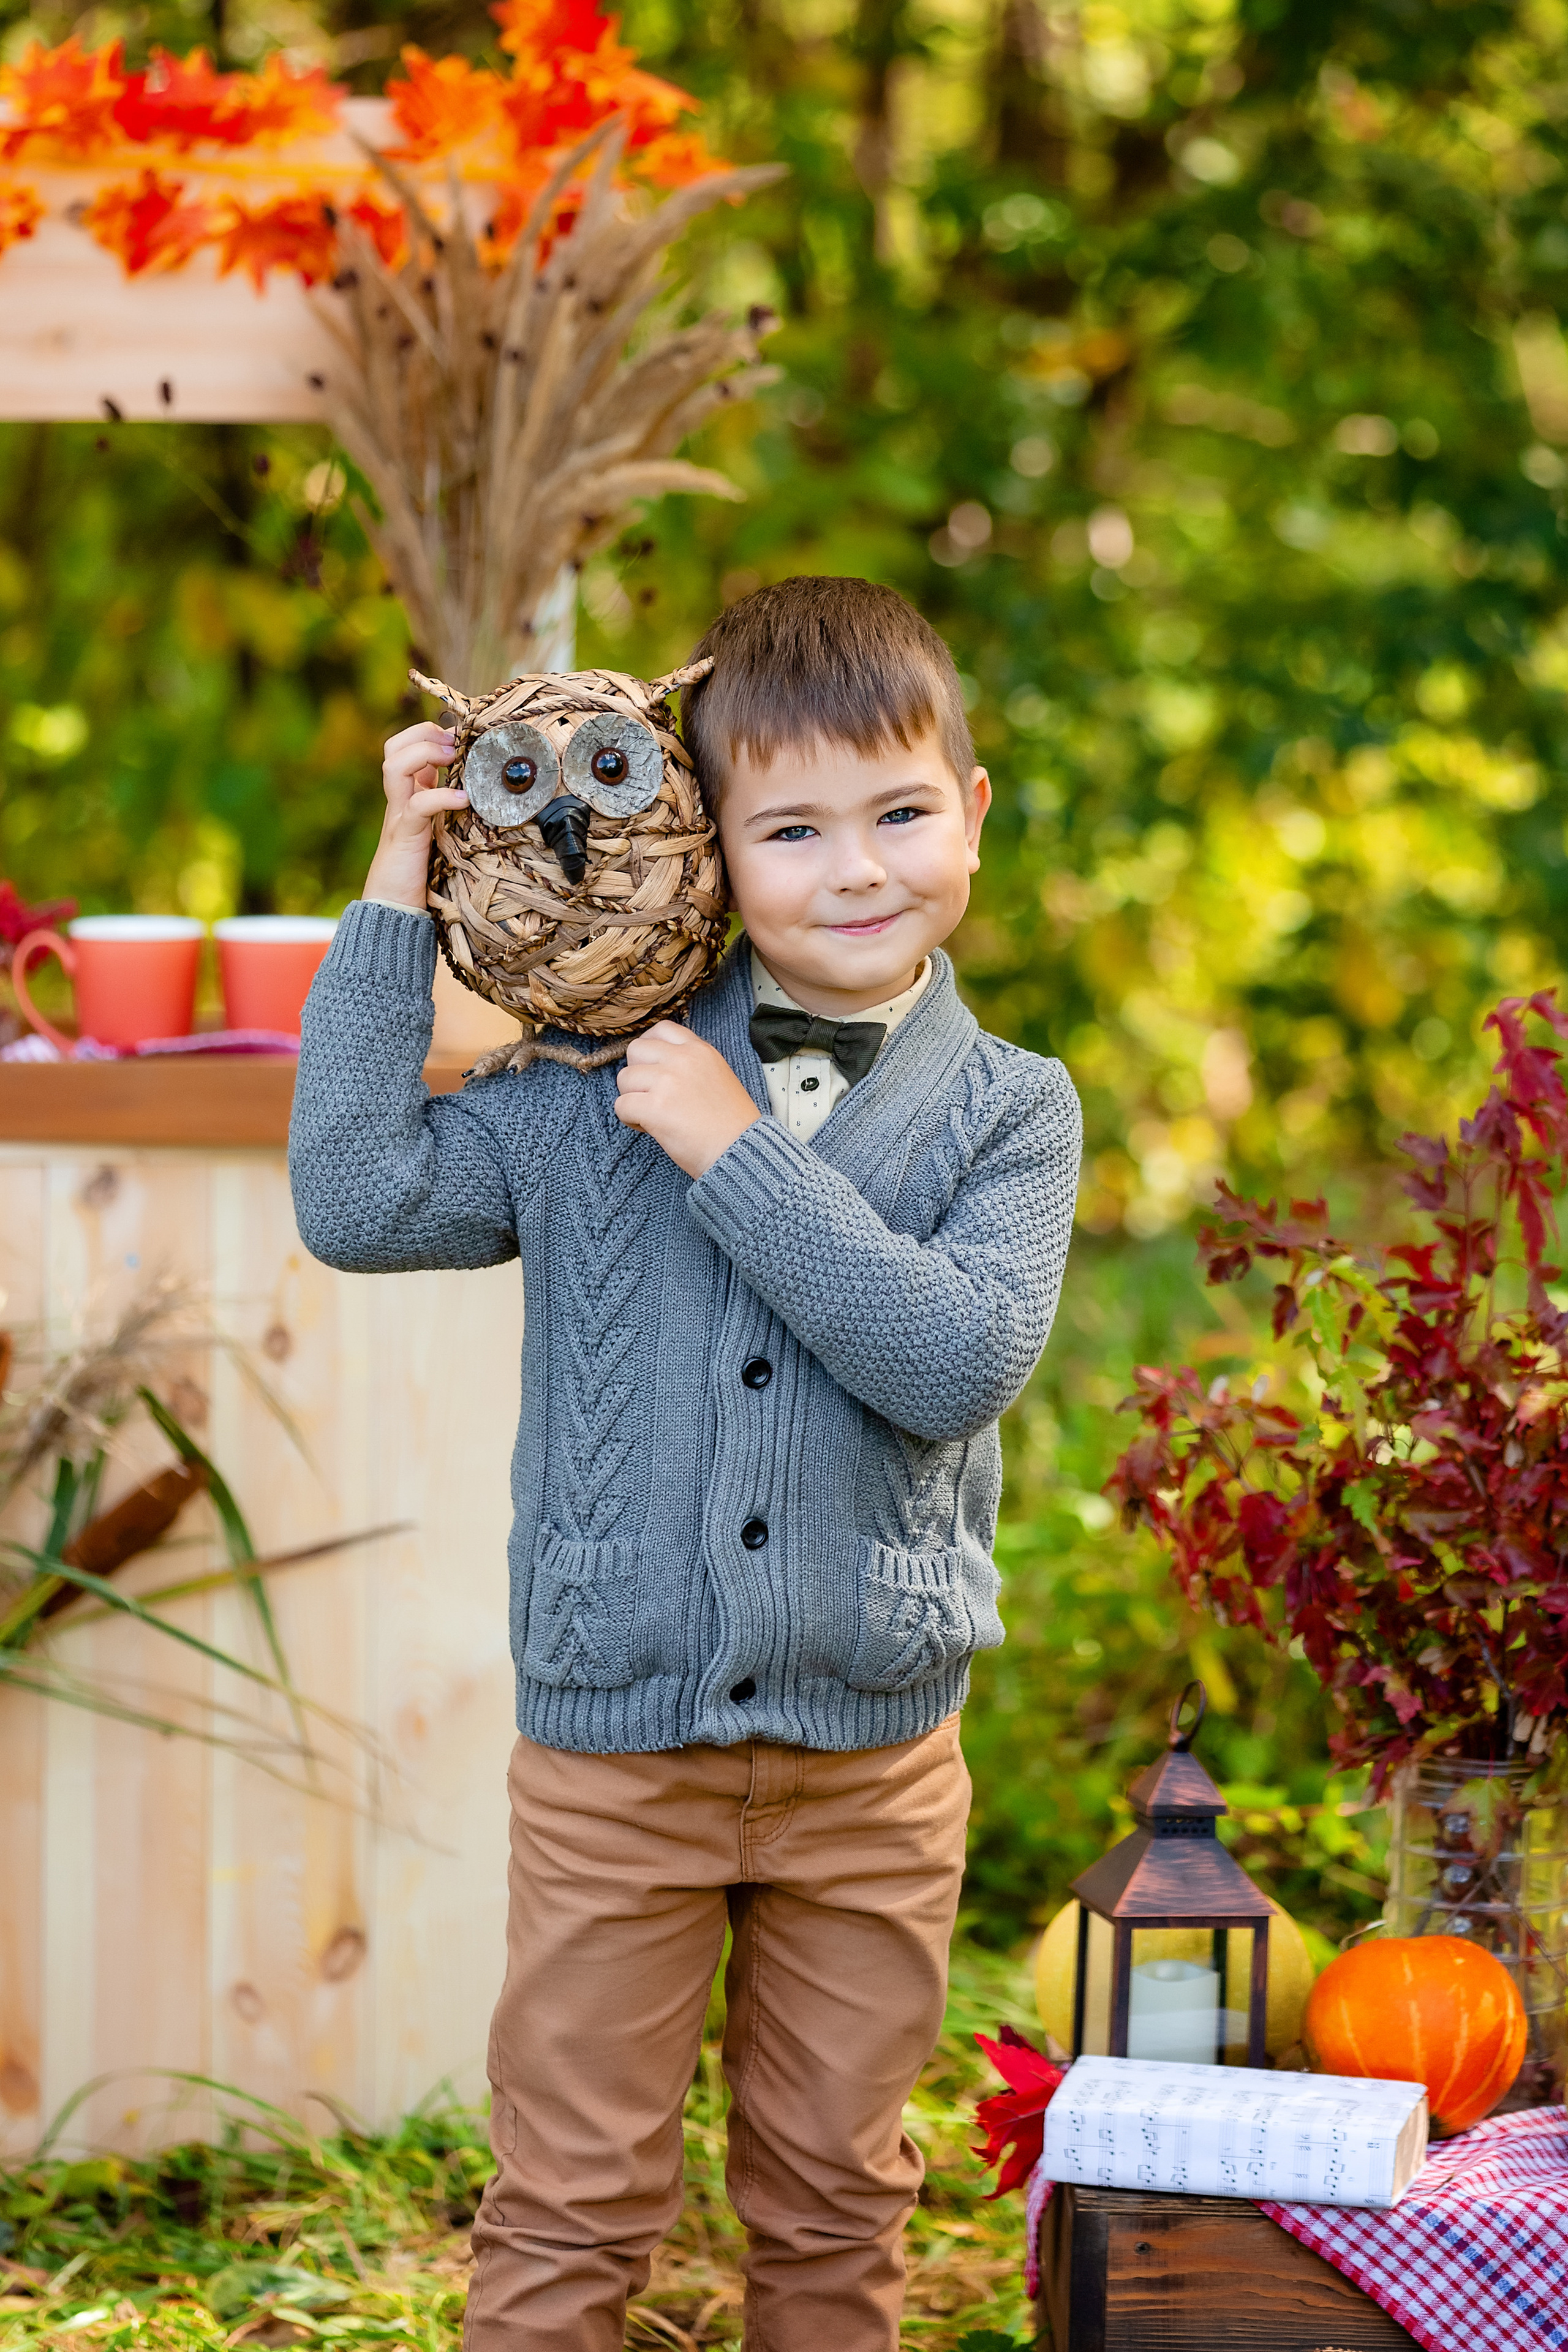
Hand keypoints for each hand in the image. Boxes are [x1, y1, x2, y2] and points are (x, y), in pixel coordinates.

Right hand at [362, 722, 467, 910]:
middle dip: (422, 734)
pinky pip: (418, 806)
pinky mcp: (405, 836)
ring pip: (394, 766)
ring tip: (453, 759)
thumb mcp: (438, 830)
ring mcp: (398, 815)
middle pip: (392, 747)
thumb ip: (447, 808)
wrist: (393, 907)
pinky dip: (443, 796)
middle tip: (453, 744)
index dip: (429, 733)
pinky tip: (465, 800)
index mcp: (406, 795)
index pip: (404, 746)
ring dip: (425, 753)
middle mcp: (398, 800)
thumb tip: (478, 788)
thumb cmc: (421, 871)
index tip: (460, 737)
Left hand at [614, 1023, 759, 1176]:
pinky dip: (629, 1119)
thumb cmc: (731, 1124)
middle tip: (651, 1095)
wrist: (739, 1151)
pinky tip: (648, 1128)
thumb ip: (690, 1064)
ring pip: (624, 1078)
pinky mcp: (655, 1107)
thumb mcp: (718, 1076)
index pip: (661, 1029)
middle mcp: (682, 1059)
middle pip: (635, 1050)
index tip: (652, 1067)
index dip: (649, 1048)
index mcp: (700, 1050)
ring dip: (632, 1098)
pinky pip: (621, 1106)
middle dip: (637, 1073)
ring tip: (652, 1115)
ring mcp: (667, 1081)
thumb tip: (658, 1066)